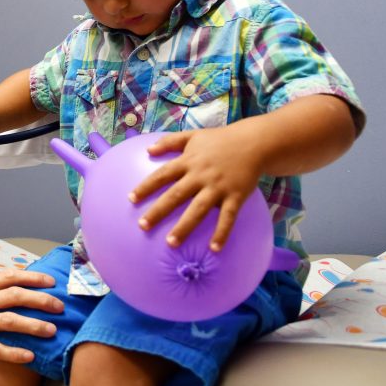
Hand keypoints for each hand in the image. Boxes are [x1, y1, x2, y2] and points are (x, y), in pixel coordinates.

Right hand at [0, 270, 62, 362]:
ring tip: (51, 330)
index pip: (9, 276)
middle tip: (59, 305)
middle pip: (14, 295)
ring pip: (8, 320)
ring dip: (33, 325)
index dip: (32, 277)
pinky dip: (13, 352)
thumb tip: (4, 282)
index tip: (51, 280)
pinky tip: (28, 356)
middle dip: (41, 299)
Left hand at [128, 125, 263, 251]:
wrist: (254, 142)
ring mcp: (218, 187)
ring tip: (171, 243)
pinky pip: (228, 218)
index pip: (162, 175)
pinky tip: (214, 249)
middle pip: (176, 195)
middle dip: (158, 211)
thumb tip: (147, 150)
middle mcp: (200, 175)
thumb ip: (170, 142)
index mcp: (188, 161)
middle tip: (143, 226)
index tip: (131, 199)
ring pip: (198, 209)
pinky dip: (222, 233)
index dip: (146, 186)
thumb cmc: (220, 140)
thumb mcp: (193, 136)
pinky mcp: (235, 196)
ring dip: (184, 227)